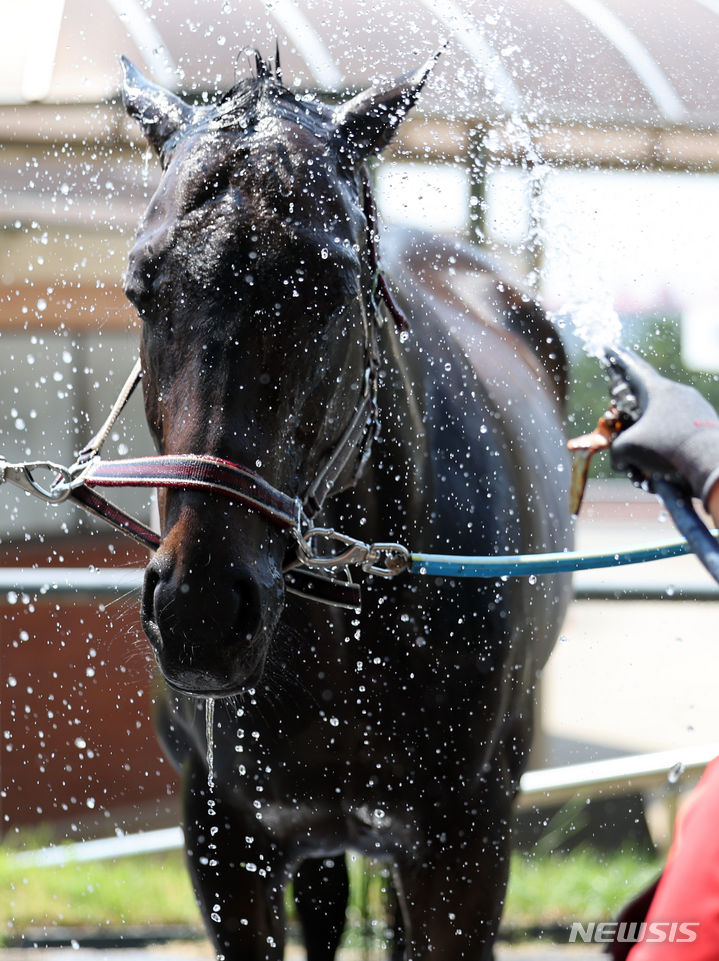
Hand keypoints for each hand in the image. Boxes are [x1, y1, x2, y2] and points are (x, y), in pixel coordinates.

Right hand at [605, 346, 718, 507]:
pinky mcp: (707, 428)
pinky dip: (667, 453)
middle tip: (624, 439)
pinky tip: (665, 473)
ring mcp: (696, 410)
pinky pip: (679, 437)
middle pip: (645, 403)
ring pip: (662, 424)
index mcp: (659, 390)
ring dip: (649, 445)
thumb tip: (622, 460)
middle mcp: (679, 394)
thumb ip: (616, 451)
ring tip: (647, 469)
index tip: (609, 348)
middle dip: (631, 423)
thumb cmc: (666, 450)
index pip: (632, 369)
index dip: (616, 359)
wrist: (711, 467)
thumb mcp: (627, 450)